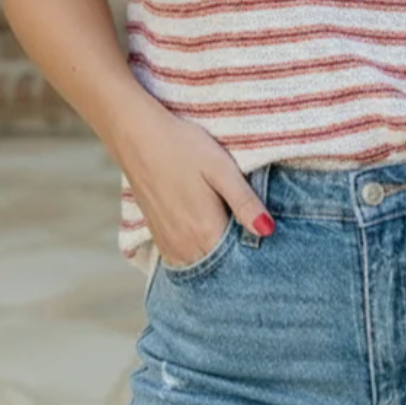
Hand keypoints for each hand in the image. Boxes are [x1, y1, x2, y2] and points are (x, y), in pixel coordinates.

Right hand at [111, 91, 274, 265]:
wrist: (137, 136)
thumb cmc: (182, 147)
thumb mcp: (222, 169)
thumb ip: (245, 202)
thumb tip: (268, 230)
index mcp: (206, 230)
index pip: (238, 261)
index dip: (254, 254)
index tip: (265, 241)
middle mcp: (185, 244)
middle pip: (219, 268)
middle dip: (235, 260)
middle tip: (249, 236)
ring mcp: (168, 242)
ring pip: (199, 266)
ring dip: (214, 259)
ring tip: (227, 234)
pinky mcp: (156, 235)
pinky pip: (181, 260)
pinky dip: (196, 255)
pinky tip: (204, 236)